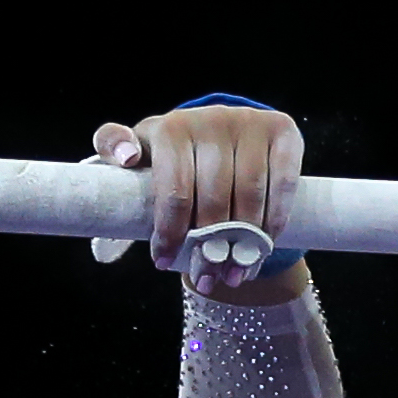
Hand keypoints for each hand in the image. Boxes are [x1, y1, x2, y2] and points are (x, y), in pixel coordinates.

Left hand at [90, 101, 306, 293]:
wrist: (220, 130)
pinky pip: (282, 184)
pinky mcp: (281, 130)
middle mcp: (212, 120)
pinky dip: (275, 219)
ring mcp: (249, 123)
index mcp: (172, 129)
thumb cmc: (173, 155)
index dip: (170, 231)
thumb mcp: (141, 150)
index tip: (164, 262)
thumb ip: (115, 150)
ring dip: (244, 242)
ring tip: (234, 274)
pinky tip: (264, 244)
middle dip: (208, 246)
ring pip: (250, 194)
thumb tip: (125, 158)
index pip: (174, 190)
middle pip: (214, 198)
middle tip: (205, 277)